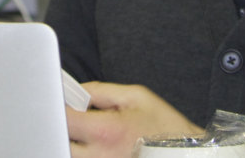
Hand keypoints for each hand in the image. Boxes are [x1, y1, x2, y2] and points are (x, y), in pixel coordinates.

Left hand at [67, 82, 204, 157]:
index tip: (60, 104)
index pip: (64, 120)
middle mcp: (99, 156)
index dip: (58, 108)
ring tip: (97, 135)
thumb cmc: (165, 128)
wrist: (186, 155)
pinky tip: (102, 146)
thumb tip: (78, 92)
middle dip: (64, 129)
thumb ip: (102, 92)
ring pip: (71, 155)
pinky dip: (86, 153)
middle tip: (79, 121)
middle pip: (61, 142)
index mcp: (106, 132)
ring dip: (75, 144)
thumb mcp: (137, 97)